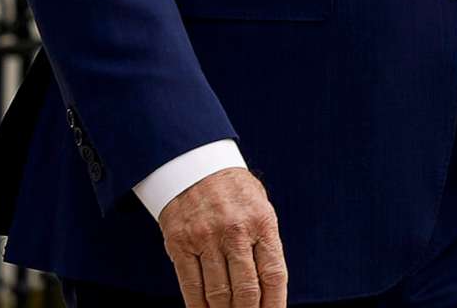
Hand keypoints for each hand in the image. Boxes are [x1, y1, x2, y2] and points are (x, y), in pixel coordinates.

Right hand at [157, 166, 286, 307]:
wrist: (193, 164)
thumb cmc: (233, 192)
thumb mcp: (260, 208)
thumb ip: (265, 245)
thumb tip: (269, 290)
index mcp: (261, 222)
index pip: (273, 275)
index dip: (275, 304)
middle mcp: (235, 232)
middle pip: (246, 290)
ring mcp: (205, 239)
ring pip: (218, 293)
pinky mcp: (180, 244)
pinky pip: (190, 286)